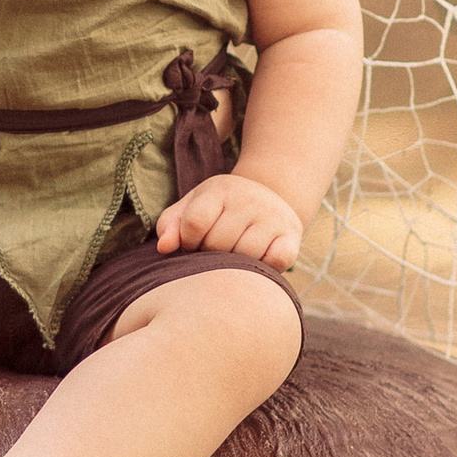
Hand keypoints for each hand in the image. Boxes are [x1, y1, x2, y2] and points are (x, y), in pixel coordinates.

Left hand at [155, 170, 303, 269]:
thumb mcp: (194, 207)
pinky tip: (256, 260)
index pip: (194, 223)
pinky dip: (264, 267)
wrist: (269, 197)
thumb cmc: (221, 209)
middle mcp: (250, 199)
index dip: (188, 241)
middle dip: (209, 254)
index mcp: (221, 189)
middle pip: (217, 243)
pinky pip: (275, 261)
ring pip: (244, 257)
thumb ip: (171, 225)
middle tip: (214, 250)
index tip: (193, 243)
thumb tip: (164, 248)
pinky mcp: (292, 236)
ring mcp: (273, 217)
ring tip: (232, 255)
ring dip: (234, 265)